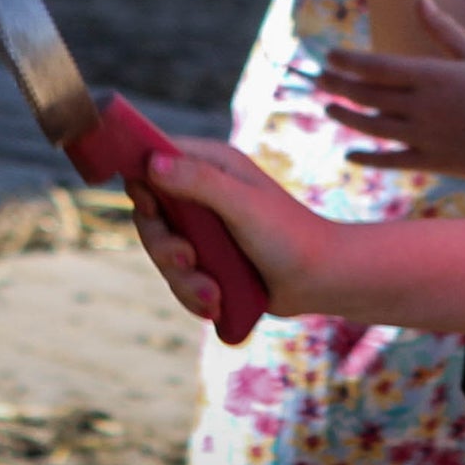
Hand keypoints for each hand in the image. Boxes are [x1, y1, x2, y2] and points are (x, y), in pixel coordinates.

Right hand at [124, 136, 342, 323]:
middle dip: (163, 246)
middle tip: (187, 260)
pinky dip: (194, 296)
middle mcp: (201, 193)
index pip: (154, 160)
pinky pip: (179, 279)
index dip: (142, 182)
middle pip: (150, 216)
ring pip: (163, 255)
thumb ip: (200, 182)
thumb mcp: (243, 204)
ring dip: (183, 281)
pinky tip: (218, 304)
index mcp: (210, 164)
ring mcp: (203, 230)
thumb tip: (152, 163)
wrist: (322, 279)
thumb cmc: (289, 234)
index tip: (152, 210)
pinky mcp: (208, 262)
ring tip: (215, 295)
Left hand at [310, 7, 464, 180]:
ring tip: (328, 109)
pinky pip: (391, 160)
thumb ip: (444, 28)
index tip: (328, 56)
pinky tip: (350, 154)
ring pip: (374, 126)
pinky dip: (368, 158)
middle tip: (317, 79)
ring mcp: (425, 136)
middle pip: (368, 94)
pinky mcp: (432, 161)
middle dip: (339, 86)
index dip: (348, 61)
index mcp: (432, 74)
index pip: (378, 65)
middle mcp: (422, 105)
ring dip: (347, 117)